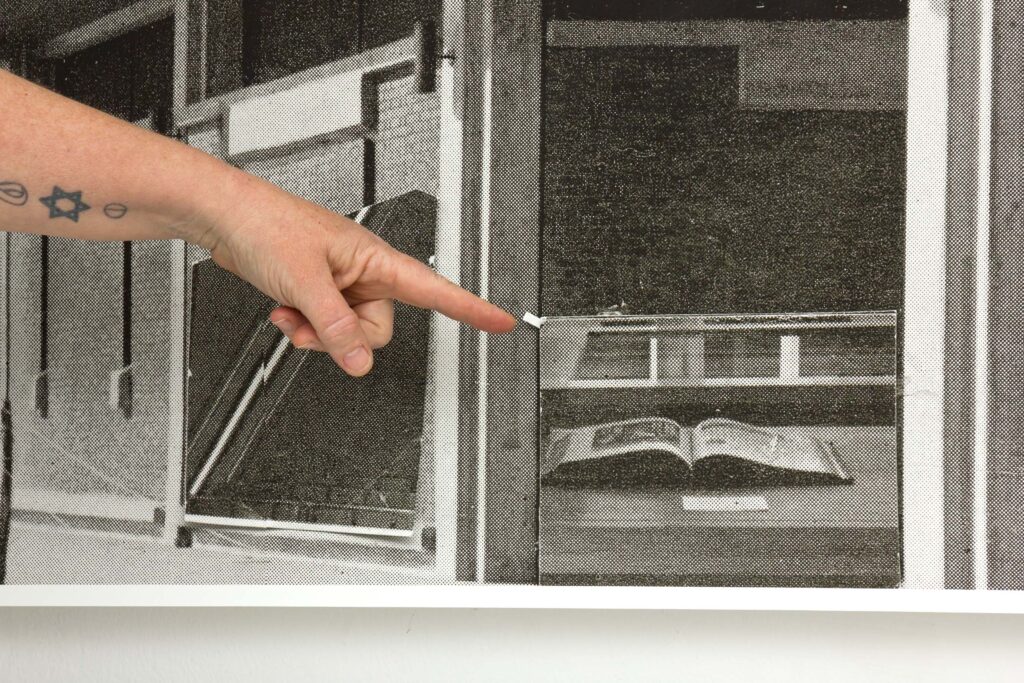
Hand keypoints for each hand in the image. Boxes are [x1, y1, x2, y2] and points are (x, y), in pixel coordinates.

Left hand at [190, 169, 515, 376]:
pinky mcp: (320, 292)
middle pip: (379, 329)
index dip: (471, 307)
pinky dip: (305, 328)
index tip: (501, 322)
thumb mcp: (305, 282)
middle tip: (315, 320)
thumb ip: (335, 326)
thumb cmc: (267, 224)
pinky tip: (285, 312)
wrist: (227, 217)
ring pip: (350, 334)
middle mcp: (365, 272)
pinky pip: (326, 328)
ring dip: (318, 333)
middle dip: (346, 336)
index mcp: (375, 259)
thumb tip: (360, 362)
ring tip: (291, 313)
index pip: (435, 289)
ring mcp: (342, 284)